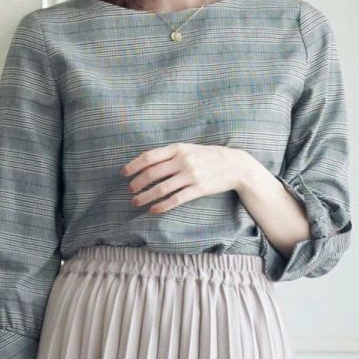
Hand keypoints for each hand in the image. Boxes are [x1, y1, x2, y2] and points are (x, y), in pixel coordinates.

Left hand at [121, 143, 249, 213]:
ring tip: (136, 202)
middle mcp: (183, 161)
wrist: (234, 165)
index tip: (123, 174)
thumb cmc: (208, 157)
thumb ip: (170, 155)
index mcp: (178, 148)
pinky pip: (176, 199)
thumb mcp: (189, 149)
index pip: (149, 157)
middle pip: (152, 173)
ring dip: (145, 196)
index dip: (133, 165)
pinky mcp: (198, 189)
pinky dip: (162, 205)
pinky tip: (153, 209)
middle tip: (130, 190)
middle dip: (137, 183)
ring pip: (161, 188)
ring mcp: (191, 175)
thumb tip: (146, 164)